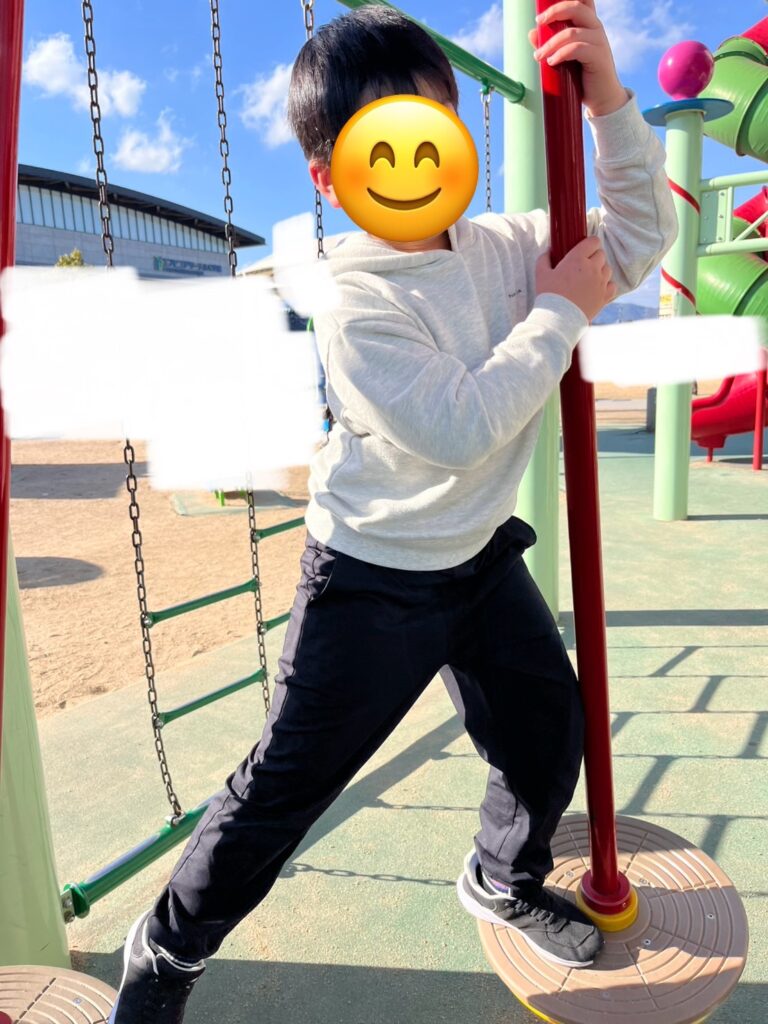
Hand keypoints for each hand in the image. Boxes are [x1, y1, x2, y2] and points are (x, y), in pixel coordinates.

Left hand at [528, 0, 627, 117]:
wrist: (603, 98)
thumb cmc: (583, 77)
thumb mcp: (565, 58)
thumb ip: (551, 44)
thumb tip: (532, 33)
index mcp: (588, 23)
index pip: (582, 0)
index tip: (546, 8)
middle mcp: (595, 27)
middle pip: (576, 7)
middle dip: (555, 12)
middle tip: (539, 22)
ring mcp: (599, 41)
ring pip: (572, 32)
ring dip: (551, 43)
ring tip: (539, 56)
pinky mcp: (599, 56)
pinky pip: (577, 48)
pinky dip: (561, 54)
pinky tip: (551, 62)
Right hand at [536, 237, 616, 321]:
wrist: (559, 318)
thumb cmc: (549, 295)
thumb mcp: (541, 274)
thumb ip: (544, 259)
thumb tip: (548, 251)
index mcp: (577, 259)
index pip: (593, 242)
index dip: (590, 244)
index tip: (585, 249)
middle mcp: (592, 268)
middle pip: (601, 254)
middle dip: (593, 257)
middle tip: (584, 265)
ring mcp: (600, 282)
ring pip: (607, 269)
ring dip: (600, 271)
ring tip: (590, 278)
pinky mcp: (604, 296)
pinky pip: (612, 285)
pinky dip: (606, 285)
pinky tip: (597, 289)